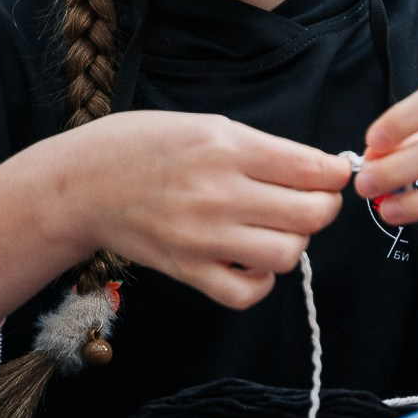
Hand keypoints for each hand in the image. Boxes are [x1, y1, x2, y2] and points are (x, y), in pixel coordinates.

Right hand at [58, 112, 350, 308]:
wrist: (83, 183)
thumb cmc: (144, 146)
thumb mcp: (207, 126)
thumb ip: (262, 148)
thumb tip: (319, 170)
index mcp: (227, 147)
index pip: (310, 168)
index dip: (334, 174)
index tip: (334, 175)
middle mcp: (219, 193)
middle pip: (310, 215)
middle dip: (323, 208)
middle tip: (311, 201)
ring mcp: (203, 237)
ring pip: (287, 254)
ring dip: (294, 243)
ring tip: (277, 229)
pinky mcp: (187, 270)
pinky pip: (247, 292)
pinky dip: (261, 281)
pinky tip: (252, 261)